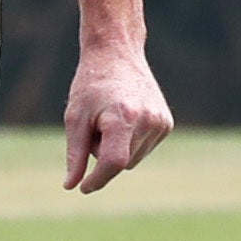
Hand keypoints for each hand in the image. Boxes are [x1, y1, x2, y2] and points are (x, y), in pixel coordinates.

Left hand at [63, 38, 172, 192]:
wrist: (117, 54)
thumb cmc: (91, 85)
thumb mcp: (75, 118)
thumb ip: (75, 154)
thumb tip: (72, 186)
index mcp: (124, 117)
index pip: (113, 162)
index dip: (98, 179)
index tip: (85, 187)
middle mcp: (148, 121)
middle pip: (122, 162)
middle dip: (104, 153)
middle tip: (96, 125)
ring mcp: (161, 122)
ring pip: (133, 159)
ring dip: (118, 148)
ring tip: (111, 120)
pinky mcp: (167, 124)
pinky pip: (144, 149)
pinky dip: (131, 142)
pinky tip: (126, 119)